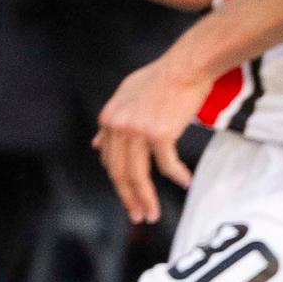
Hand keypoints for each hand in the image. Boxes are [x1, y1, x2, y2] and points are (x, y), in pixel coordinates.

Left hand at [94, 53, 206, 227]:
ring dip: (146, 199)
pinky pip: (166, 165)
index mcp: (108, 119)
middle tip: (138, 217)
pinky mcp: (160, 133)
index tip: (130, 196)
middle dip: (128, 199)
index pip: (109, 160)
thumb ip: (111, 122)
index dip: (120, 182)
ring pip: (138, 176)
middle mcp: (118, 126)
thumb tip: (95, 145)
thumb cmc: (161, 79)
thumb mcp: (127, 97)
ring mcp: (137, 130)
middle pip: (119, 173)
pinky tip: (185, 182)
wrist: (187, 64)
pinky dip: (176, 176)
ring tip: (153, 214)